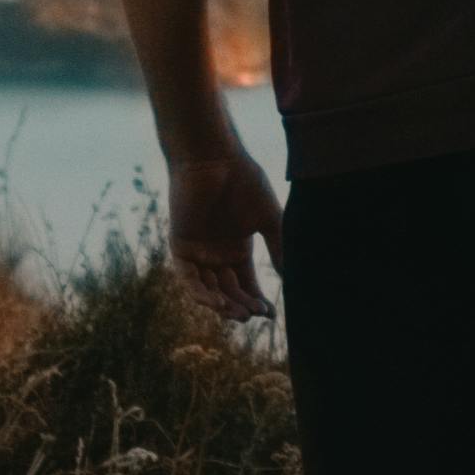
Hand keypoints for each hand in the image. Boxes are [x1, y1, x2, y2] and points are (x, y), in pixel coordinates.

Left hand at [162, 142, 283, 323]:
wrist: (215, 159)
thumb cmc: (245, 182)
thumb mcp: (269, 220)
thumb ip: (279, 248)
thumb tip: (295, 278)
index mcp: (237, 249)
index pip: (246, 284)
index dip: (256, 301)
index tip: (270, 315)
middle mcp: (216, 254)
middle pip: (228, 291)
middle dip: (240, 306)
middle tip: (253, 315)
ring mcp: (197, 251)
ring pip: (207, 289)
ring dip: (221, 304)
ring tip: (237, 313)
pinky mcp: (179, 246)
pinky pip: (187, 277)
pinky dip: (200, 292)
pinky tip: (217, 302)